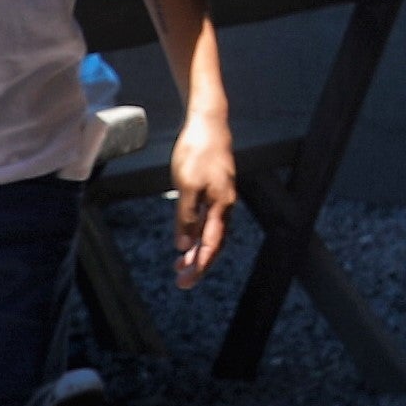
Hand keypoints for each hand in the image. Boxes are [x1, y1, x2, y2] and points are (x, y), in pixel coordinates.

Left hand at [168, 106, 237, 288]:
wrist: (208, 124)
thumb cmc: (197, 152)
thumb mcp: (186, 186)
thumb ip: (186, 216)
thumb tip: (184, 244)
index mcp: (220, 206)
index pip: (211, 245)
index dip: (200, 265)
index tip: (187, 281)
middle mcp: (224, 205)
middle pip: (214, 243)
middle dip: (199, 264)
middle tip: (182, 282)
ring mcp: (221, 197)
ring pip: (212, 232)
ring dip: (198, 250)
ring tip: (181, 265)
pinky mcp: (214, 189)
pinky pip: (208, 219)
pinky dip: (198, 233)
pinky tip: (188, 236)